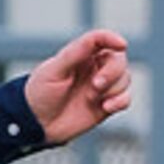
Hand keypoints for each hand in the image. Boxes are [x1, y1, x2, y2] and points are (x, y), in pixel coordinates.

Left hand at [26, 28, 132, 143]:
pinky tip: (106, 107)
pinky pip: (126, 98)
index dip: (113, 39)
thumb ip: (76, 52)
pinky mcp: (106, 105)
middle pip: (119, 60)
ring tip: (91, 98)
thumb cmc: (41, 93)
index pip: (101, 39)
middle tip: (95, 85)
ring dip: (113, 88)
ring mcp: (102, 87)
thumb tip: (97, 38)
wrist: (37, 124)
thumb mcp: (54, 70)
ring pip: (125, 79)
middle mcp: (94, 68)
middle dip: (112, 72)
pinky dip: (120, 101)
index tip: (122, 45)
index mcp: (80, 55)